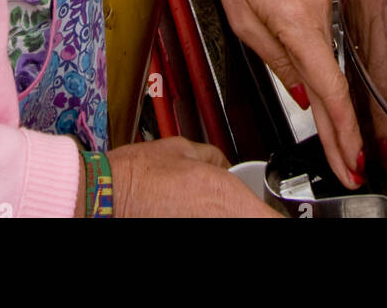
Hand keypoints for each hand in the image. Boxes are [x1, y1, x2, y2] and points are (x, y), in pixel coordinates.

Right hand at [106, 137, 281, 216]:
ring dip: (233, 217)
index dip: (278, 214)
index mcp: (227, 197)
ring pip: (236, 226)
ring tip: (211, 209)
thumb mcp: (182, 149)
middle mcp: (222, 222)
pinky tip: (199, 216)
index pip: (275, 220)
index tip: (275, 209)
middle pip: (256, 222)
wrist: (108, 198)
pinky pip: (215, 230)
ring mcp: (208, 232)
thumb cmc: (138, 176)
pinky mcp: (188, 237)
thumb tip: (222, 163)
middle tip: (245, 207)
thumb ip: (213, 157)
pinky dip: (214, 223)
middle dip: (254, 215)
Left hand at [199, 0, 362, 187]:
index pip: (331, 86)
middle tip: (347, 163)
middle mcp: (319, 12)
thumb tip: (303, 92)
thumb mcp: (243, 23)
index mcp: (298, 20)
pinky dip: (323, 69)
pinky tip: (321, 93)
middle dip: (341, 127)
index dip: (343, 128)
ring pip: (329, 62)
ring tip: (334, 139)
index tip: (350, 156)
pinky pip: (323, 42)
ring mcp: (323, 3)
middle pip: (335, 80)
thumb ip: (276, 61)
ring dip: (331, 101)